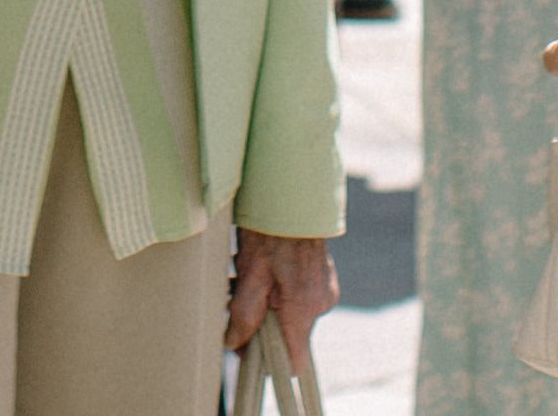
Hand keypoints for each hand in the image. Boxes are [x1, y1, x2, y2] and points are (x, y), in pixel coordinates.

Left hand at [225, 230, 335, 370]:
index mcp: (303, 308)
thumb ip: (243, 314)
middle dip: (259, 324)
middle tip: (234, 297)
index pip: (294, 362)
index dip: (268, 362)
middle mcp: (320, 304)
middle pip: (288, 336)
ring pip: (290, 315)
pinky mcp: (322, 280)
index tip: (246, 348)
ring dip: (265, 304)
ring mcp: (324, 291)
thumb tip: (232, 344)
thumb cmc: (270, 231)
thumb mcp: (250, 273)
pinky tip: (261, 269)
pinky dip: (277, 292)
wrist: (293, 195)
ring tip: (243, 276)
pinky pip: (297, 298)